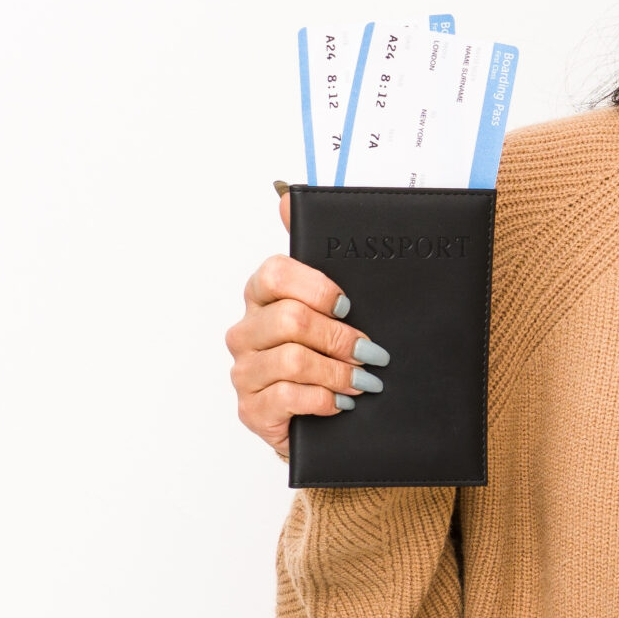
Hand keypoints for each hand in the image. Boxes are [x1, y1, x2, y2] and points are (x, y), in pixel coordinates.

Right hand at [227, 193, 385, 457]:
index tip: (349, 304)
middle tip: (372, 353)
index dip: (316, 287)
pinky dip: (323, 400)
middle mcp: (247, 331)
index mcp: (263, 297)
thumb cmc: (330, 356)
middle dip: (341, 338)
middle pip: (290, 320)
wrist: (327, 419)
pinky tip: (341, 403)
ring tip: (365, 382)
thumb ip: (319, 258)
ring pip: (292, 360)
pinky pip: (286, 398)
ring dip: (338, 373)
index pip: (275, 274)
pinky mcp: (252, 409)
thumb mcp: (334, 308)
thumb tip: (287, 198)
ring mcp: (245, 371)